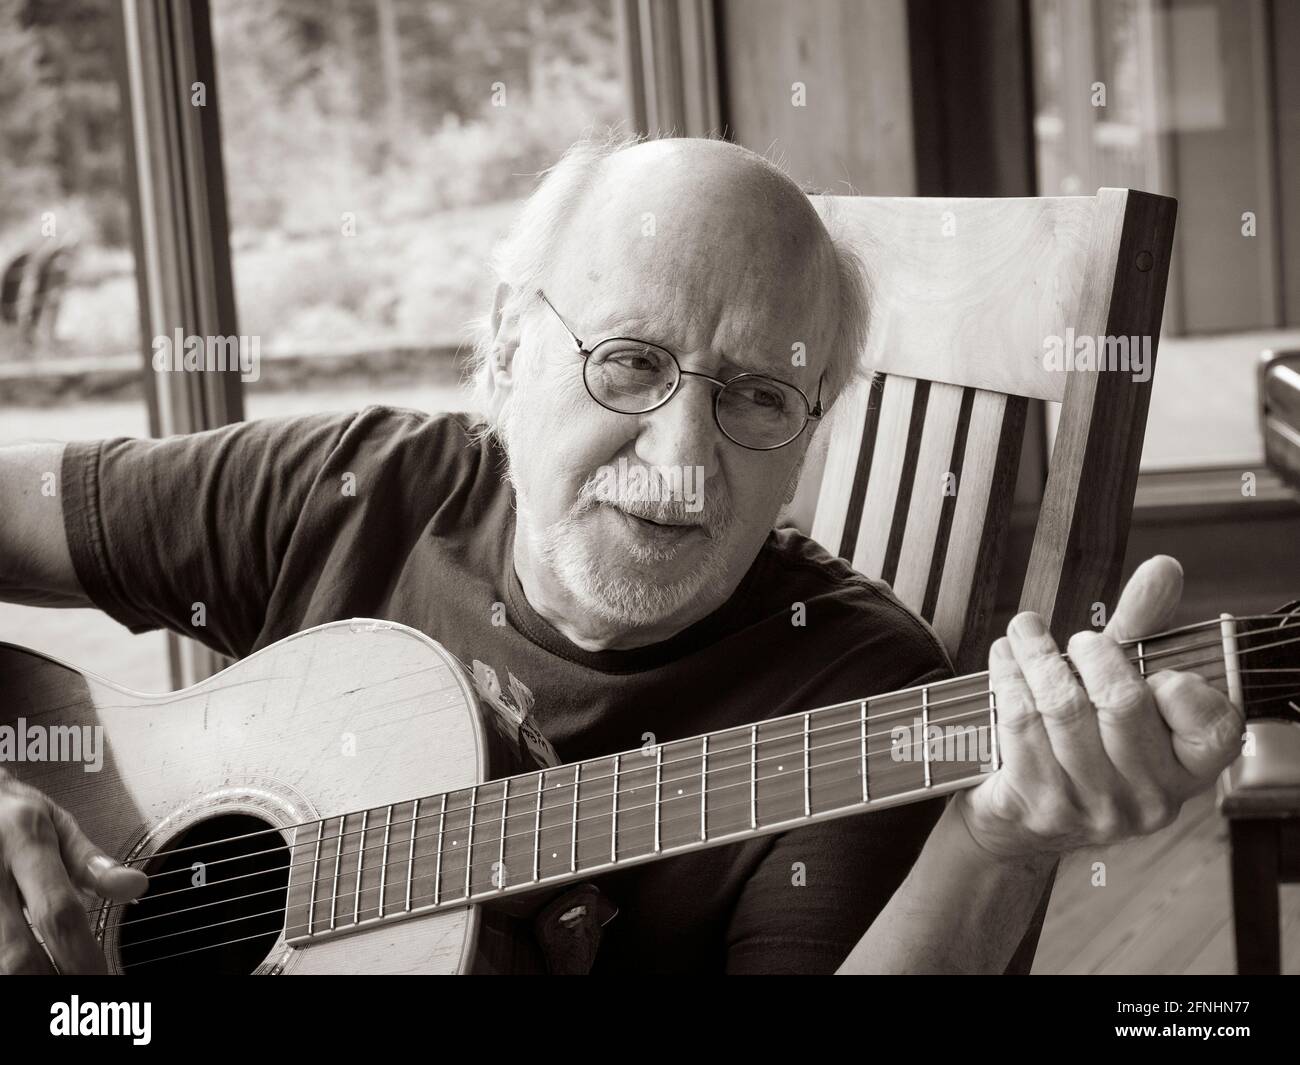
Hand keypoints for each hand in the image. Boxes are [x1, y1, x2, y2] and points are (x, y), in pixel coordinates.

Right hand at [0, 768, 147, 972]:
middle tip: (82, 1000)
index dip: (81, 955)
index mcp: (24, 839)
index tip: (104, 978)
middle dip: (52, 983)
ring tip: (58, 986)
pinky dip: (6, 967)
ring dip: (26, 981)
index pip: (58, 911)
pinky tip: (27, 973)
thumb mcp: (54, 821)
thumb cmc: (8, 812)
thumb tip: (135, 887)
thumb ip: (91, 860)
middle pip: (17, 952)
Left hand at [953, 555, 1243, 860]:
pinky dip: (1008, 678)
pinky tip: (1004, 660)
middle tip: (1073, 638)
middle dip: (1092, 654)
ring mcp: (1093, 807)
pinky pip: (1020, 722)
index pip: (1213, 726)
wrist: (1017, 816)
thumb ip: (1143, 629)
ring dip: (1036, 656)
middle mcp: (1148, 798)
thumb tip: (1163, 568)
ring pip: (1064, 706)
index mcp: (1186, 771)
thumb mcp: (1119, 686)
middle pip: (1123, 701)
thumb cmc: (1081, 740)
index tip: (1150, 669)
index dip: (1180, 687)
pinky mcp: (1039, 804)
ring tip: (1024, 633)